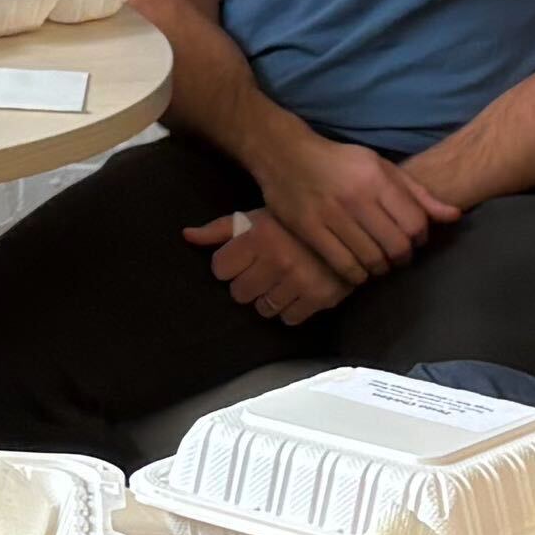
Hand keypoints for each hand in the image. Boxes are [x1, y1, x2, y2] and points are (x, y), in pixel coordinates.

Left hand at [187, 203, 357, 323]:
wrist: (348, 223)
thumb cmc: (293, 220)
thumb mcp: (257, 216)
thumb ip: (220, 229)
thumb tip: (186, 235)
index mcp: (259, 235)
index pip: (220, 268)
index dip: (227, 264)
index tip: (240, 258)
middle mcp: (278, 260)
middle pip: (239, 293)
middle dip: (246, 282)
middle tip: (260, 271)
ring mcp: (300, 281)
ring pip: (263, 308)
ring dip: (267, 297)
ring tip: (278, 281)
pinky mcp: (320, 297)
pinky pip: (289, 318)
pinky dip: (290, 308)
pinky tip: (295, 292)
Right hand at [241, 128, 444, 293]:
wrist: (285, 155)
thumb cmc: (340, 161)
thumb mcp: (381, 167)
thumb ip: (418, 194)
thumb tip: (455, 216)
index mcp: (377, 178)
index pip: (414, 223)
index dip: (420, 238)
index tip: (414, 239)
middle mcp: (355, 197)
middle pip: (396, 246)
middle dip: (403, 257)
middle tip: (398, 255)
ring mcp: (330, 216)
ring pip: (371, 260)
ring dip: (381, 268)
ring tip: (379, 262)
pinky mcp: (309, 231)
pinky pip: (344, 266)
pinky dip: (358, 275)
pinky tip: (358, 268)